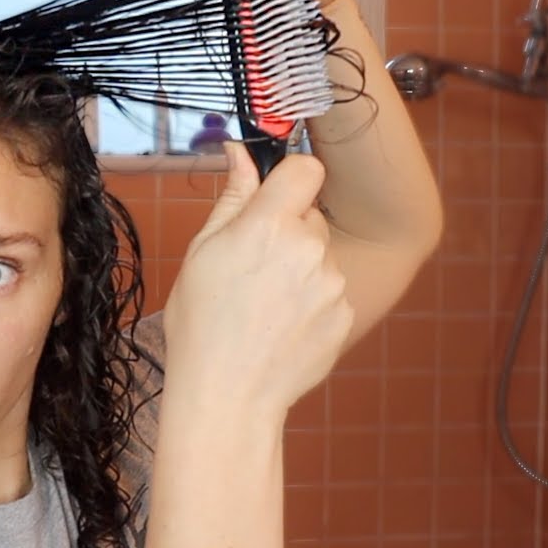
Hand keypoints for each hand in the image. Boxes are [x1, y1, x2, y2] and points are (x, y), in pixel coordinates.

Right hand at [162, 141, 352, 419]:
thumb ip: (232, 197)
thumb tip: (239, 152)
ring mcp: (332, 284)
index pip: (306, 168)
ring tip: (265, 303)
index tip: (275, 195)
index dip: (290, 177)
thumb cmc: (202, 324)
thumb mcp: (202, 252)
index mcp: (268, 225)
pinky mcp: (345, 314)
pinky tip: (281, 324)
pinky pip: (331, 290)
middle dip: (288, 229)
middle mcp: (309, 249)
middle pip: (311, 215)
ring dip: (301, 267)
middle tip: (253, 265)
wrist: (228, 394)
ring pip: (322, 255)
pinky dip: (311, 301)